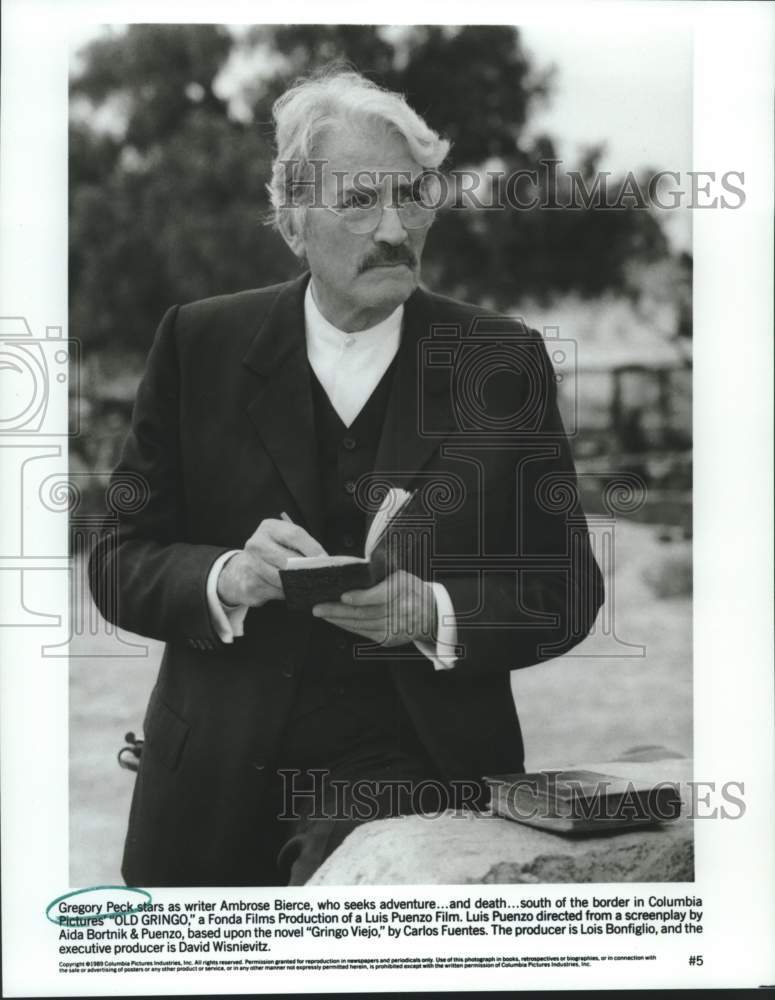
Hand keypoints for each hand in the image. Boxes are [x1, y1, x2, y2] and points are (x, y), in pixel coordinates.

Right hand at [217, 519, 326, 607]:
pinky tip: (291, 591)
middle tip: (321, 576)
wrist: (240, 571)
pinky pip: (276, 592)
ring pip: (283, 579)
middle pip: (288, 559)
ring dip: (297, 584)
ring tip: (307, 584)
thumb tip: (325, 561)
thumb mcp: (283, 542)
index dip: (313, 548)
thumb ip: (301, 547)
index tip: (326, 560)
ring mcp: (250, 565)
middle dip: (307, 569)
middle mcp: (256, 544)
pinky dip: (287, 593)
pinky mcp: (249, 585)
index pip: (294, 535)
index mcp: (268, 528)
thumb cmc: (272, 554)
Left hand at [312, 570, 436, 646]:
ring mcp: (394, 628)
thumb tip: (351, 570)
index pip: (378, 596)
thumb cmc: (412, 589)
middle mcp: (399, 611)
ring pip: (361, 625)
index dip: (359, 597)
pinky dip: (348, 627)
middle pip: (364, 613)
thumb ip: (379, 573)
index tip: (342, 596)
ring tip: (322, 613)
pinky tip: (336, 621)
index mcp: (402, 591)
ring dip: (338, 620)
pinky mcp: (389, 639)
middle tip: (318, 607)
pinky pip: (363, 633)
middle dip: (337, 611)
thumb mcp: (401, 575)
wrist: (432, 613)